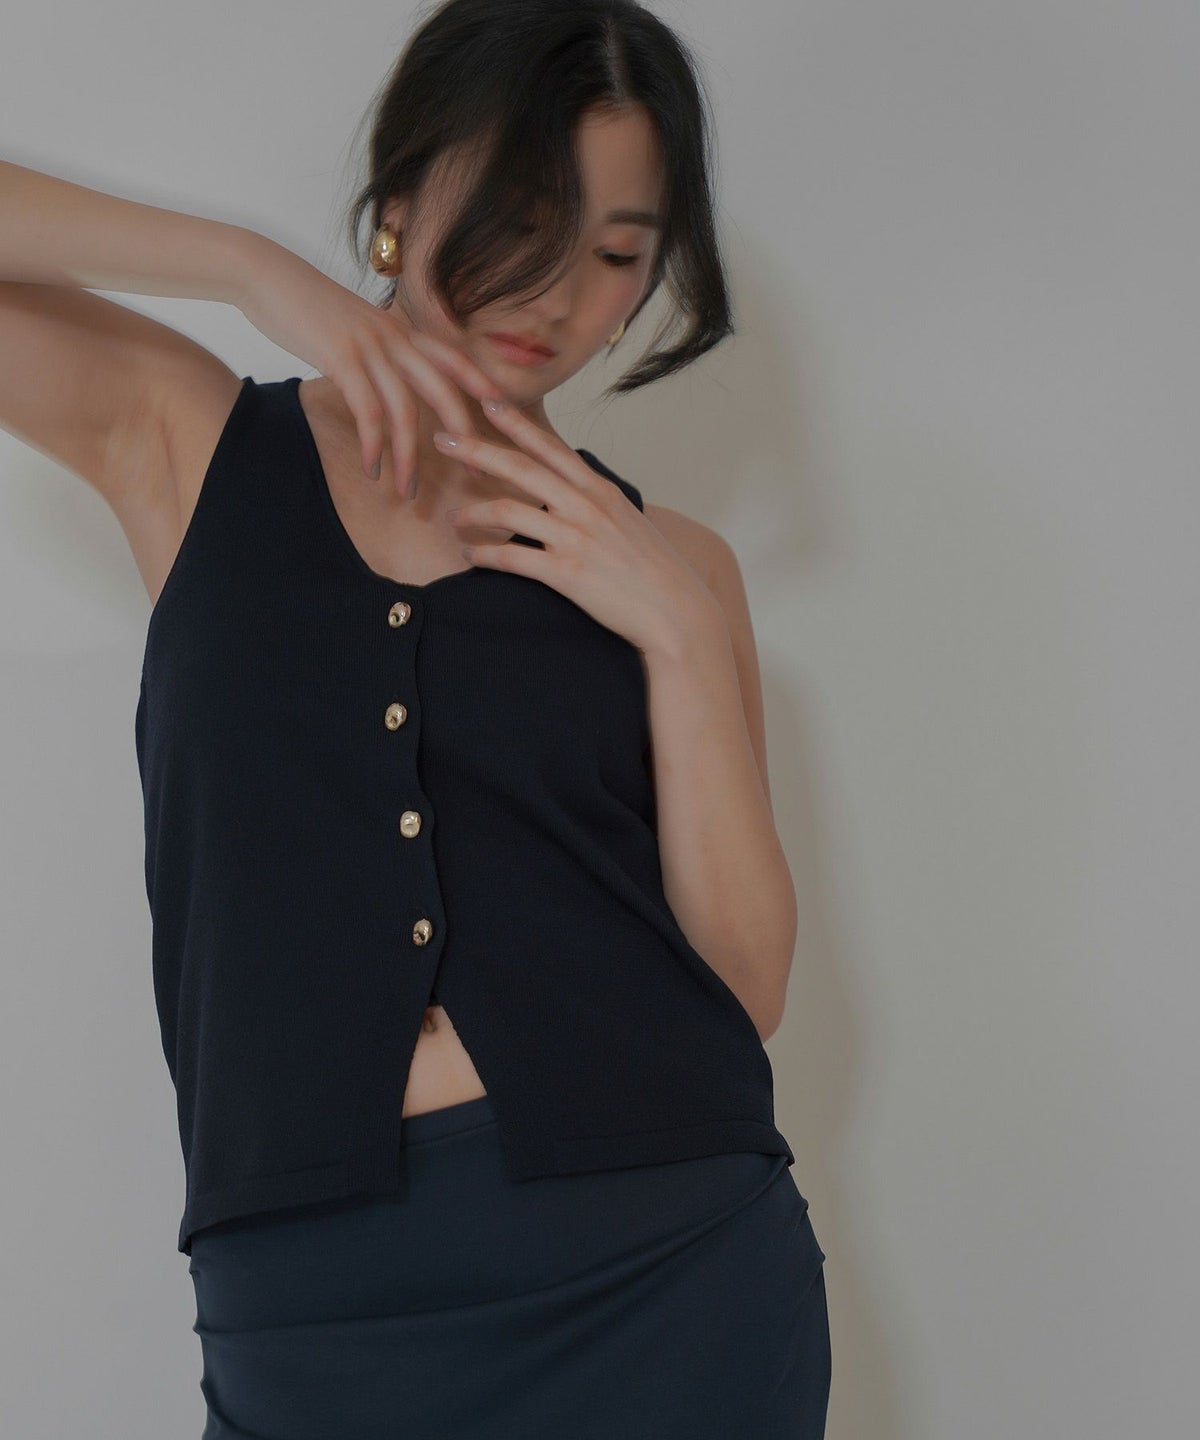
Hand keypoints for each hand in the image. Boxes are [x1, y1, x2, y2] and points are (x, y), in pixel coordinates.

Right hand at [236, 237, 504, 495]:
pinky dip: (373, 444)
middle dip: (462, 434)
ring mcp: (370, 347)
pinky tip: (373, 468)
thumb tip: (390, 379)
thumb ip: (380, 350)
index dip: (481, 387)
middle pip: (443, 391)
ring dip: (408, 457)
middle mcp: (395, 337)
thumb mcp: (355, 326)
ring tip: (407, 491)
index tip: (503, 418)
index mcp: (401, 329)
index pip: (454, 359)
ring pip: (404, 410)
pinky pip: (367, 410)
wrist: (265, 275)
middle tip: (473, 472)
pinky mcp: (342, 358)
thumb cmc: (307, 305)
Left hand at [435, 398, 720, 655]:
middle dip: (476, 449)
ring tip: (454, 519)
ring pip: (508, 510)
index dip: (516, 423)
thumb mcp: (630, 523)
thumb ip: (599, 503)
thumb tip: (578, 492)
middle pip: (520, 468)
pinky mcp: (567, 573)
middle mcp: (586, 507)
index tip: (486, 402)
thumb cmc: (656, 573)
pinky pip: (511, 557)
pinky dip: (484, 553)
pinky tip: (471, 554)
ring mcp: (576, 538)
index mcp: (600, 491)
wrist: (677, 612)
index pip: (551, 447)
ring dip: (473, 512)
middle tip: (443, 438)